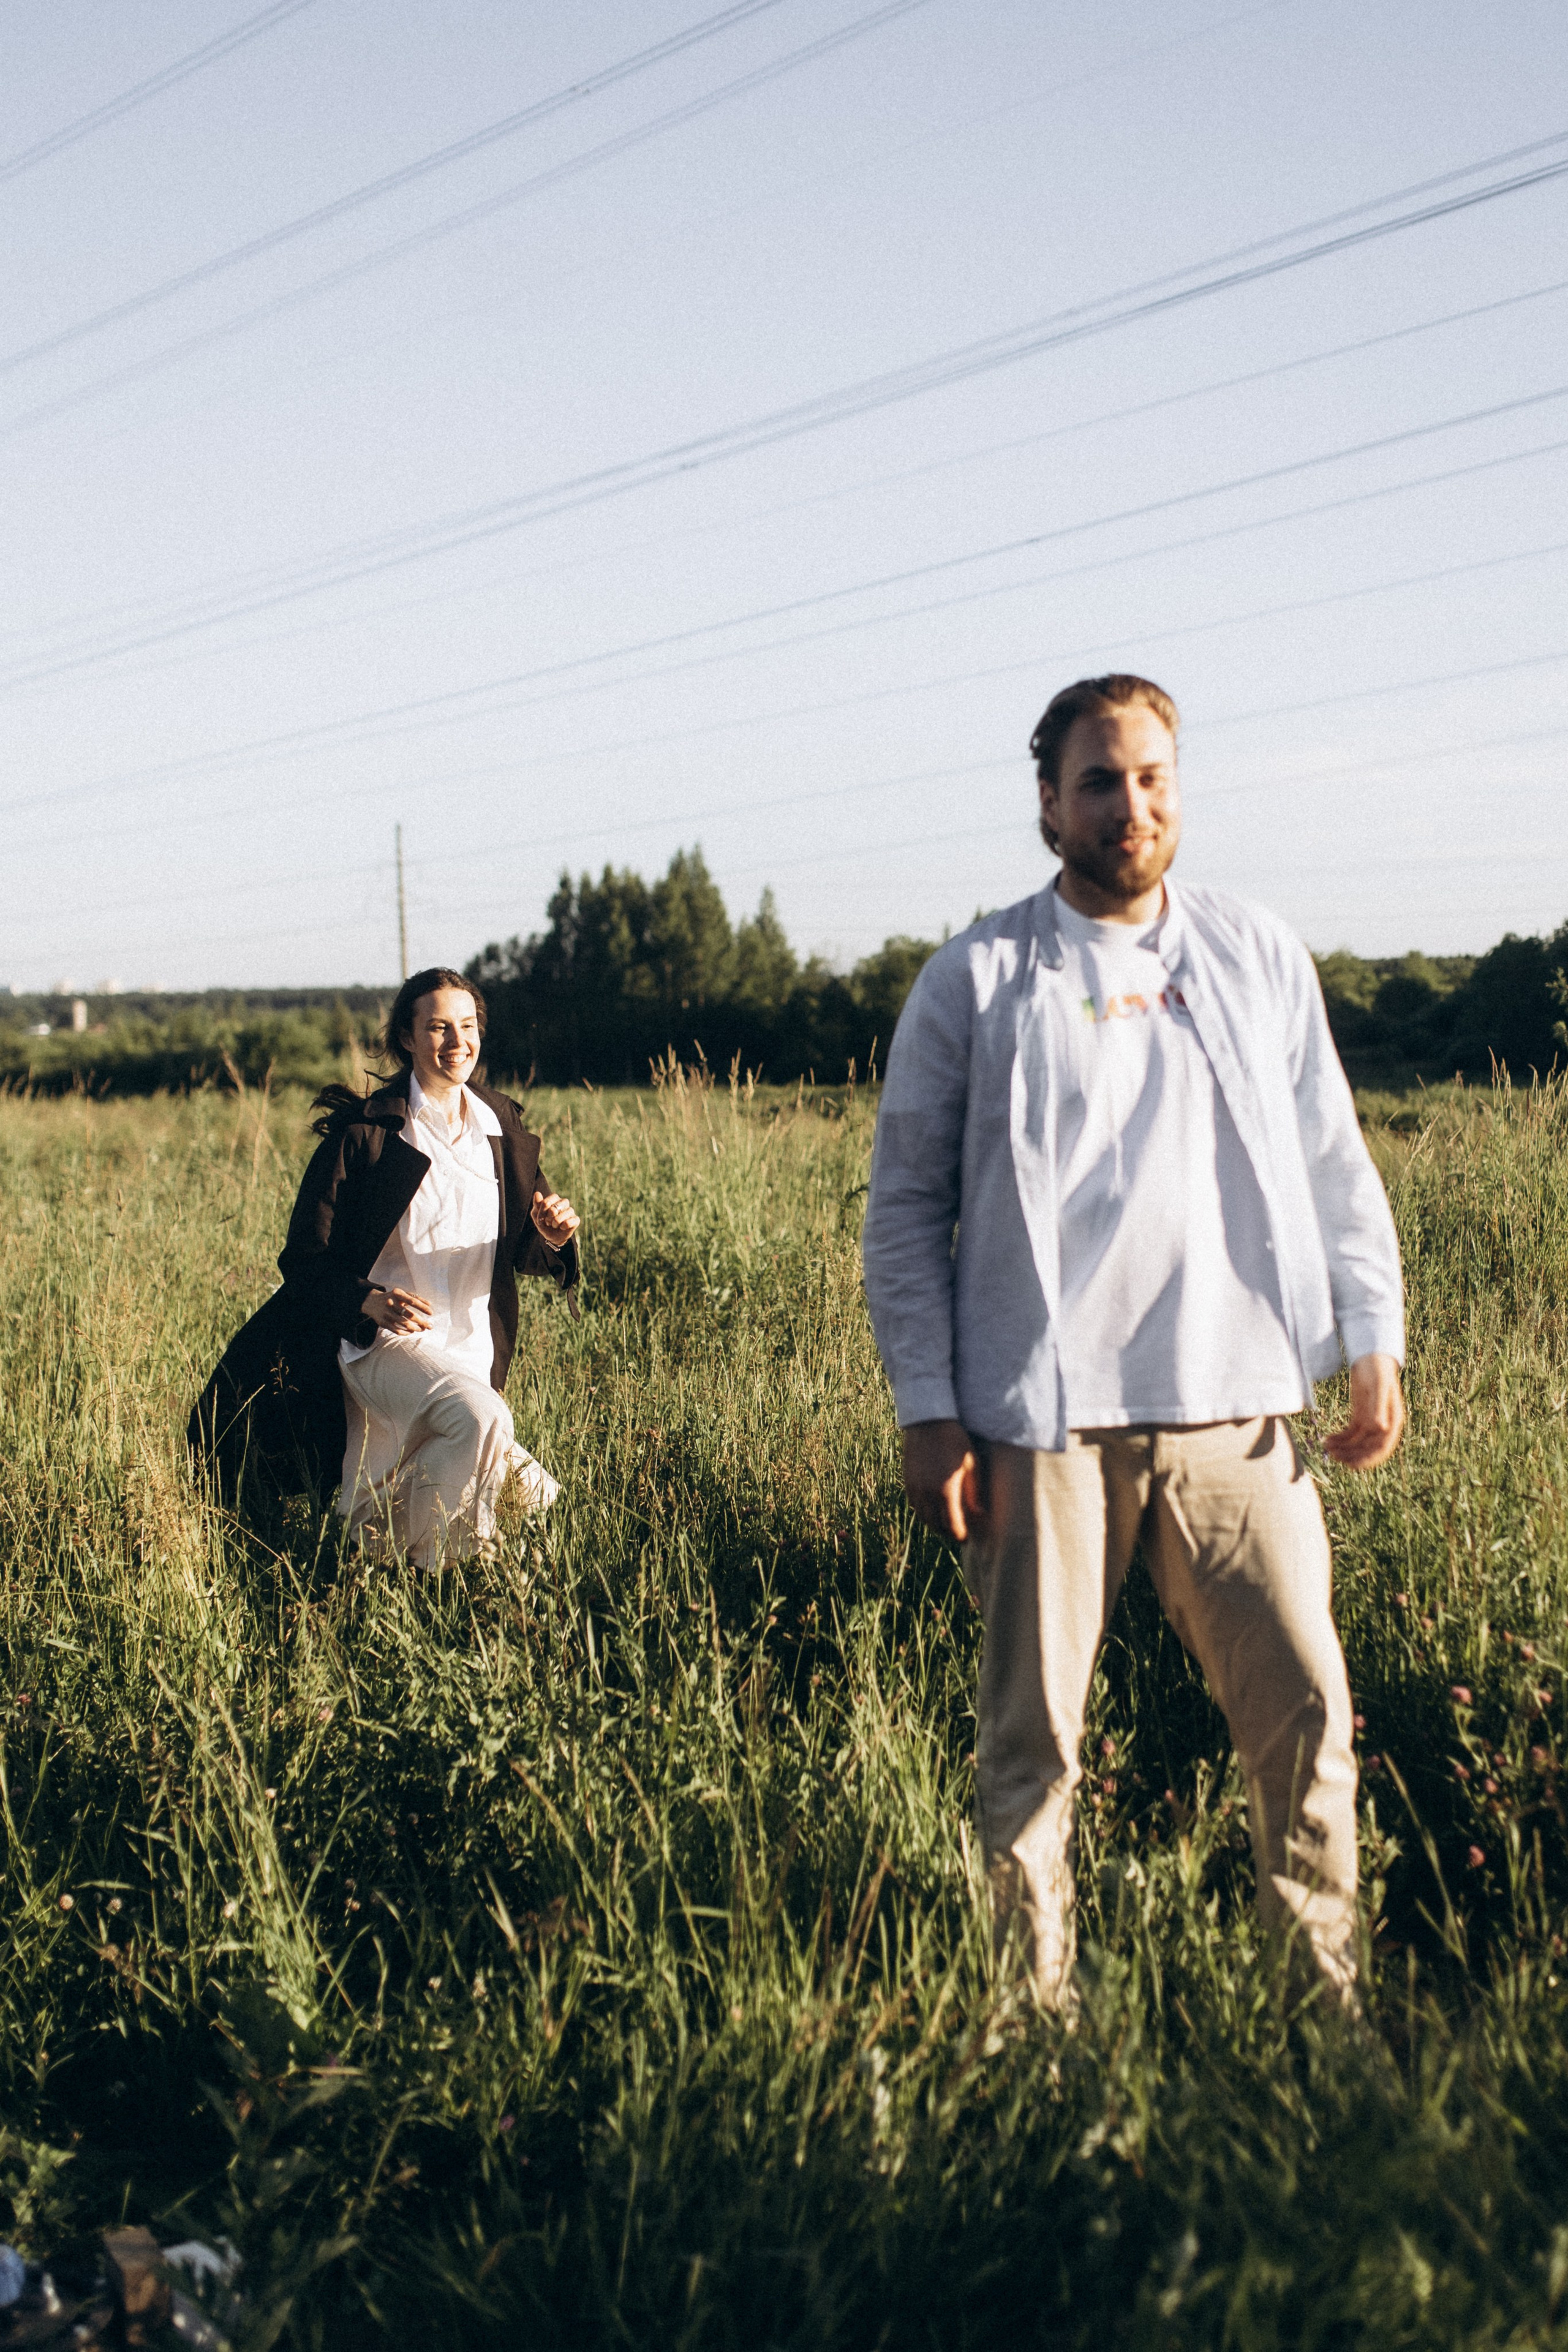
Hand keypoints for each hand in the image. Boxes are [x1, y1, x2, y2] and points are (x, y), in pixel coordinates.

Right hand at [361, 1285, 432, 1335]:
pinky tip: (412, 1331)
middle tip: (430, 1326)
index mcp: (397, 1294)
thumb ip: (416, 1298)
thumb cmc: (393, 1298)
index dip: (423, 1307)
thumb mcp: (402, 1294)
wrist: (372, 1302)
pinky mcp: (383, 1323)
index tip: (431, 1313)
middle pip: (409, 1315)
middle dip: (421, 1321)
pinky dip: (406, 1332)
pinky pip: (397, 1330)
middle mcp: (391, 1303)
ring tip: (422, 1329)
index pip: (412, 1301)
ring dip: (416, 1328)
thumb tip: (430, 1304)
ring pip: (404, 1324)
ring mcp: (386, 1314)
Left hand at [531, 1191, 580, 1249]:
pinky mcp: (576, 1219)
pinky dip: (562, 1227)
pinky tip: (562, 1228)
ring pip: (561, 1216)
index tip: (539, 1219)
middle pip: (554, 1209)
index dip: (541, 1213)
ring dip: (555, 1224)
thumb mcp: (537, 1214)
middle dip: (548, 1219)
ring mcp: (571, 1210)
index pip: (546, 1202)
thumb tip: (537, 1193)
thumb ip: (537, 1204)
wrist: (551, 1236)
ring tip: (554, 1225)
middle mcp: (564, 1202)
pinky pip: (568, 1223)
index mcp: (554, 1198)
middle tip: (548, 1222)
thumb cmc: (544, 1223)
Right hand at [902, 1418, 983, 1541]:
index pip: (952, 1526)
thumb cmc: (955, 1441)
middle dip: (948, 1533)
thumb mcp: (972, 1465)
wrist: (928, 1422)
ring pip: (923, 1518)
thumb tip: (979, 1515)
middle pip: (936, 1526)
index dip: (959, 1536)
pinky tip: (933, 1509)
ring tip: (946, 1523)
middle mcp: (927, 1494)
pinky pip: (915, 1506)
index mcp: (945, 1491)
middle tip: (958, 1533)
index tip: (967, 1538)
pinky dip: (924, 1513)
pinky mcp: (907, 1482)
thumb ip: (975, 1493)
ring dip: (935, 1524)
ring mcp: (914, 1488)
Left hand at [1323, 1352, 1404, 1469]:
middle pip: (1368, 1448)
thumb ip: (1379, 1406)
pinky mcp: (1360, 1416)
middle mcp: (1383, 1425)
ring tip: (1326, 1448)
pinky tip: (1327, 1440)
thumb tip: (1381, 1428)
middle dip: (1352, 1455)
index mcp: (1393, 1420)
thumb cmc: (1378, 1369)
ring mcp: (1371, 1421)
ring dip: (1343, 1448)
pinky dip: (1339, 1439)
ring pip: (1357, 1443)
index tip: (1352, 1465)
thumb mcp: (1378, 1386)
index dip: (1369, 1459)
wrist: (1371, 1357)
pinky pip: (1350, 1433)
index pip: (1382, 1447)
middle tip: (1333, 1457)